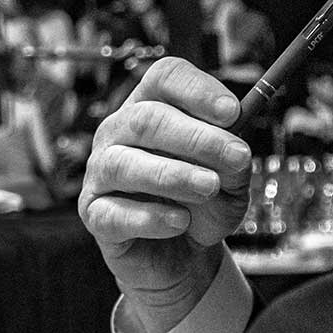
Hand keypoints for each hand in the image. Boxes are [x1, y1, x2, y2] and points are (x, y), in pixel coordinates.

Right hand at [77, 56, 252, 332]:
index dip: (197, 90)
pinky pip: (114, 213)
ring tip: (210, 187)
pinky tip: (180, 222)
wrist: (183, 254)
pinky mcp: (94, 214)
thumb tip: (234, 149)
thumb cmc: (203, 203)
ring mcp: (100, 172)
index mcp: (151, 105)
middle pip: (146, 119)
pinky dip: (151, 217)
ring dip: (174, 175)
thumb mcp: (232, 180)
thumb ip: (233, 162)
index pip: (165, 78)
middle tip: (237, 156)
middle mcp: (118, 131)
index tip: (233, 112)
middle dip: (196, 137)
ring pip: (124, 164)